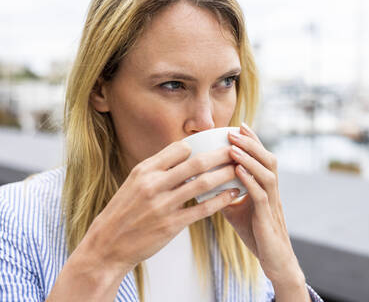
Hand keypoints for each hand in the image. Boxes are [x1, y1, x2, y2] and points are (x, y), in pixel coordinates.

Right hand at [81, 140, 239, 274]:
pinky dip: (221, 200)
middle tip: (238, 151)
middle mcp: (153, 184)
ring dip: (225, 175)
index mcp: (144, 170)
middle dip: (221, 155)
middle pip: (196, 163)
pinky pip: (202, 209)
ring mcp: (163, 205)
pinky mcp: (171, 225)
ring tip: (241, 170)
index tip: (216, 145)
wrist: (107, 245)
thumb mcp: (134, 183)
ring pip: (203, 184)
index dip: (201, 146)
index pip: (179, 148)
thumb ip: (158, 169)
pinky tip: (233, 194)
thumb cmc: (124, 212)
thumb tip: (185, 154)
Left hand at [221, 123, 304, 284]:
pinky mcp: (267, 218)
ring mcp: (272, 204)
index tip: (239, 126)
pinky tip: (237, 171)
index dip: (252, 141)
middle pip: (268, 159)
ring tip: (233, 146)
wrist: (274, 261)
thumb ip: (225, 195)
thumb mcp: (236, 210)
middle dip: (251, 143)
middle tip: (234, 130)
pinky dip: (249, 180)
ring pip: (267, 173)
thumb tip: (205, 182)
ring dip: (250, 158)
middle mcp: (273, 191)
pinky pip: (261, 195)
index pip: (261, 158)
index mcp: (267, 187)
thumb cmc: (257, 234)